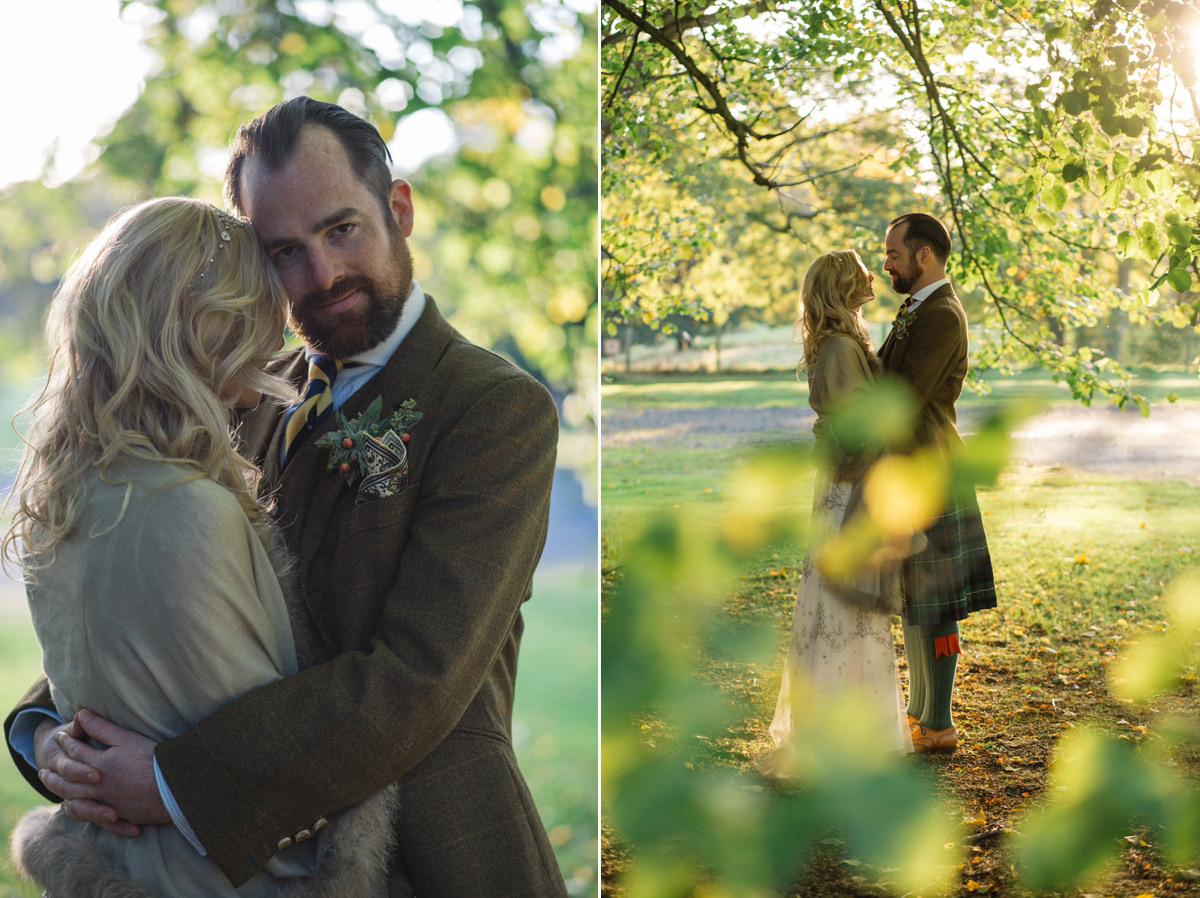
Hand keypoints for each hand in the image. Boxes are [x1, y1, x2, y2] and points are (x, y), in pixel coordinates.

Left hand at [37, 710, 168, 835]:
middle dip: (54, 772)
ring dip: (59, 793)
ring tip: (53, 790)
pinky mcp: (116, 814)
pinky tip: (71, 808)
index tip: (60, 736)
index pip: (76, 751)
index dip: (67, 741)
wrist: (172, 788)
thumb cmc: (151, 759)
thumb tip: (82, 714)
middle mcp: (96, 786)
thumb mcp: (127, 738)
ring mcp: (105, 802)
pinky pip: (89, 816)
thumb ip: (102, 728)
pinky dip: (77, 812)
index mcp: (98, 765)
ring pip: (73, 800)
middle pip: (67, 779)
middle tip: (43, 769)